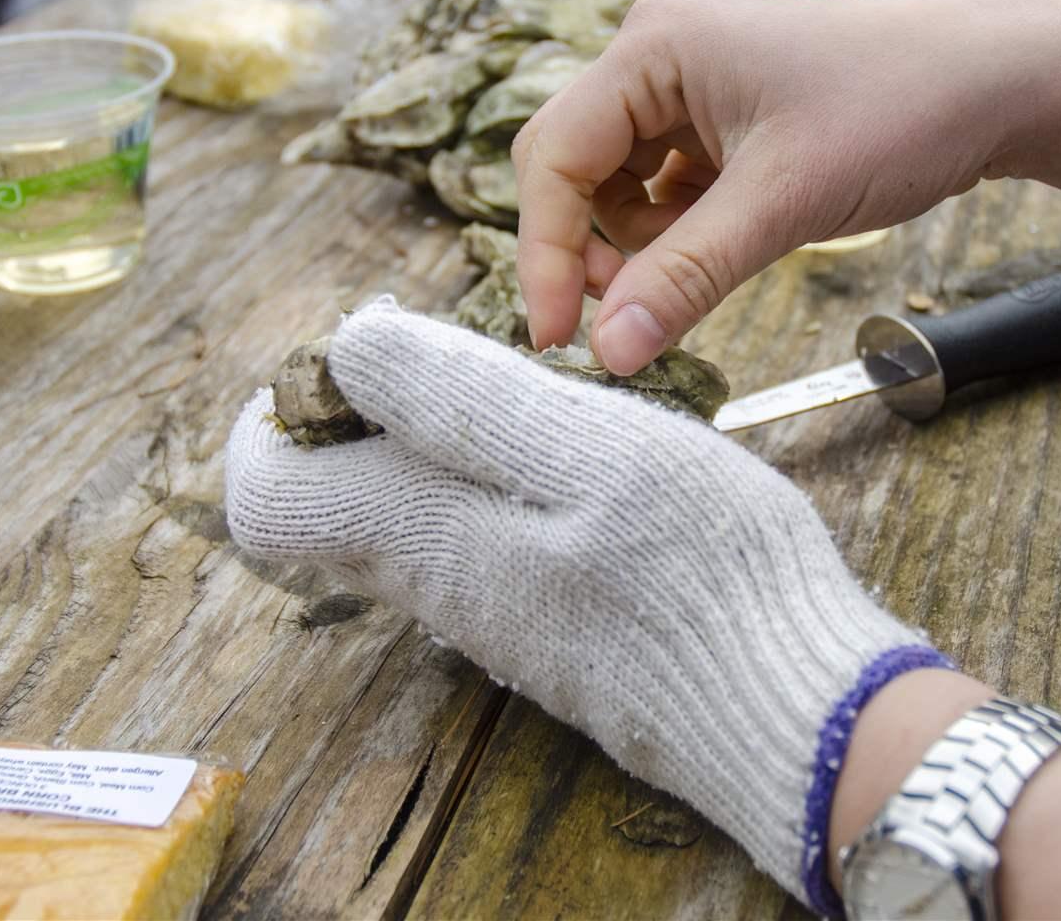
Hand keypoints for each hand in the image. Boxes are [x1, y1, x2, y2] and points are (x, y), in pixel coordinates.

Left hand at [225, 301, 945, 907]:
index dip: (276, 415)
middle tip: (444, 346)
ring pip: (404, 524)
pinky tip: (570, 451)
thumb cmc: (703, 573)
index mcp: (424, 537)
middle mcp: (438, 590)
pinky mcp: (547, 632)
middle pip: (329, 508)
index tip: (354, 350)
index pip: (270, 498)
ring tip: (521, 384)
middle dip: (357, 414)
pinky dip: (486, 484)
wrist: (790, 714)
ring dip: (429, 443)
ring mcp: (493, 619)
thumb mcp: (591, 448)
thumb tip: (348, 347)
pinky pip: (470, 549)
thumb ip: (460, 399)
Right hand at [513, 0, 1023, 374]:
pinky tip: (733, 245)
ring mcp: (688, 92)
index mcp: (652, 49)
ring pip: (617, 192)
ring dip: (647, 248)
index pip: (555, 158)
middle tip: (631, 318)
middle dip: (592, 251)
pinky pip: (665, 194)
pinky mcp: (720, 125)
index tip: (559, 339)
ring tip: (719, 263)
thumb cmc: (901, 109)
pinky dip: (682, 237)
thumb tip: (609, 353)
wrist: (997, 86)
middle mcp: (656, 60)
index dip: (547, 253)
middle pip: (573, 172)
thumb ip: (686, 277)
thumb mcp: (783, 203)